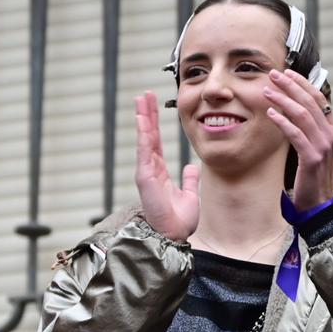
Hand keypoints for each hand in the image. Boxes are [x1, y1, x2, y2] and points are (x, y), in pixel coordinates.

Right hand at [135, 91, 199, 241]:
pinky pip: (145, 152)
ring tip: (141, 100)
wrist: (173, 237)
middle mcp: (151, 169)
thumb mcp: (189, 196)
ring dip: (143, 119)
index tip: (153, 105)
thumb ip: (189, 180)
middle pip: (148, 136)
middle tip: (145, 94)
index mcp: (160, 172)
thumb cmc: (178, 222)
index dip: (155, 123)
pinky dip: (144, 135)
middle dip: (147, 114)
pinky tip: (143, 120)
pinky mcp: (145, 178)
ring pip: (144, 139)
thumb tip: (191, 167)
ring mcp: (146, 172)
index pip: (156, 142)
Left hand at [263, 69, 332, 210]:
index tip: (286, 72)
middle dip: (290, 85)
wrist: (320, 203)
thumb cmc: (313, 174)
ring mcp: (323, 146)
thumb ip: (308, 127)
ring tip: (267, 91)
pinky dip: (283, 121)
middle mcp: (331, 134)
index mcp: (332, 128)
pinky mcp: (312, 158)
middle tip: (273, 74)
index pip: (318, 97)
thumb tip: (292, 107)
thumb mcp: (314, 146)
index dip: (302, 83)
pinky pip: (296, 134)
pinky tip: (271, 113)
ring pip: (303, 114)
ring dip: (283, 99)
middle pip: (310, 101)